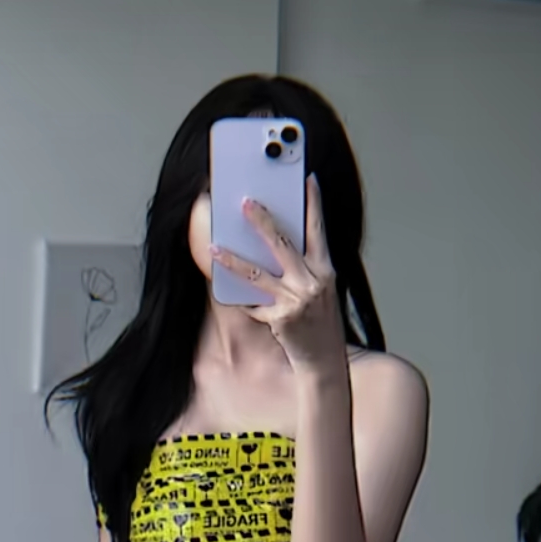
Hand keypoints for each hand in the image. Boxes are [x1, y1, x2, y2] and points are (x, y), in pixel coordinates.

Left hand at [209, 173, 346, 376]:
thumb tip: (276, 244)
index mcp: (325, 270)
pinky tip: (227, 292)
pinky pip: (253, 303)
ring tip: (215, 247)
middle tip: (245, 203)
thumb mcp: (321, 289)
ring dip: (233, 260)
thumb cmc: (321, 323)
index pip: (318, 230)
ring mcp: (294, 300)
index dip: (314, 203)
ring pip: (257, 274)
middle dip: (261, 221)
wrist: (324, 360)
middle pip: (282, 244)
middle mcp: (311, 282)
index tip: (307, 181)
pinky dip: (241, 299)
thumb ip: (304, 267)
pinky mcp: (279, 318)